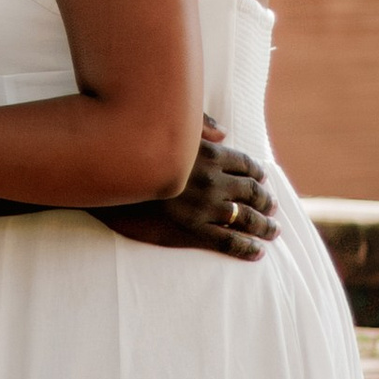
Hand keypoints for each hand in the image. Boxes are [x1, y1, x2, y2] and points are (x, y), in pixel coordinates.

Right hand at [98, 122, 276, 261]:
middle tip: (273, 209)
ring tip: (273, 232)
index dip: (258, 174)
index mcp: (208, 154)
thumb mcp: (166, 127)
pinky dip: (247, 247)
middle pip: (251, 192)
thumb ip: (198, 126)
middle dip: (266, 202)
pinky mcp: (192, 230)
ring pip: (246, 218)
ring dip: (264, 226)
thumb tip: (224, 133)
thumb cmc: (133, 151)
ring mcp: (203, 207)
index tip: (263, 181)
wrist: (105, 179)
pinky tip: (258, 252)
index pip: (245, 165)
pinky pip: (229, 241)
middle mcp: (212, 180)